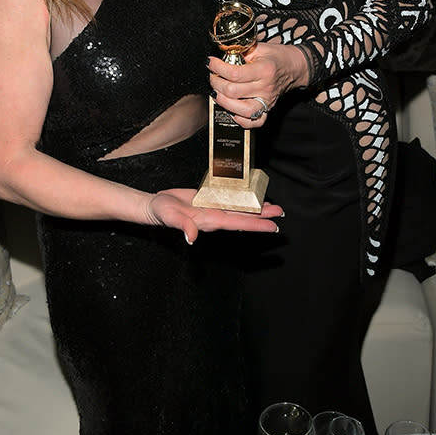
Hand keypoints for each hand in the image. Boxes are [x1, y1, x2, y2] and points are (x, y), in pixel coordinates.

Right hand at [146, 188, 282, 243]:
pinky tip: (250, 197)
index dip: (255, 225)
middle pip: (243, 217)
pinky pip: (229, 201)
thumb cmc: (161, 212)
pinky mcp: (209, 200)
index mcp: (209, 221)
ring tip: (272, 206)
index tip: (271, 227)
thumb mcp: (170, 217)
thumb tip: (192, 238)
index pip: (237, 224)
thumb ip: (182, 226)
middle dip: (262, 216)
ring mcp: (213, 209)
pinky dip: (242, 199)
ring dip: (255, 208)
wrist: (155, 205)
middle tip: (280, 213)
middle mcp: (215, 216)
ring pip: (239, 209)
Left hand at [208, 41, 309, 126]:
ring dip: (223, 102)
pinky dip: (240, 120)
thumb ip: (241, 50)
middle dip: (216, 83)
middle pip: (233, 92)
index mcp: (264, 70)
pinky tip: (232, 110)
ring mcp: (267, 101)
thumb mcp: (259, 47)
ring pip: (241, 110)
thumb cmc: (276, 57)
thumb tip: (221, 54)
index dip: (218, 68)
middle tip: (212, 75)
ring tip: (216, 93)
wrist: (295, 67)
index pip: (235, 74)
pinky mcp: (267, 110)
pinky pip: (254, 122)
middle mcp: (266, 88)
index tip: (211, 63)